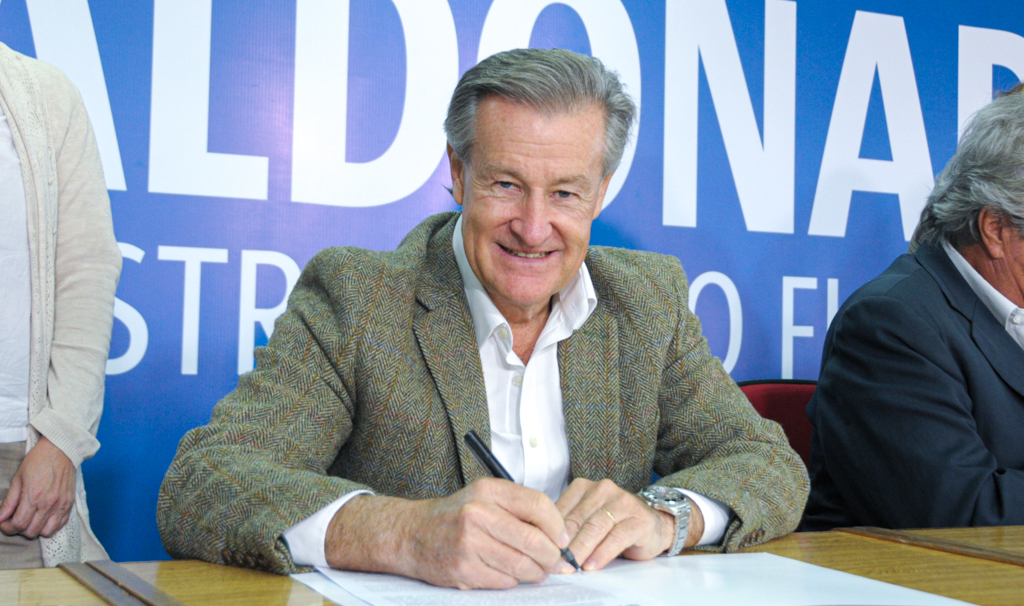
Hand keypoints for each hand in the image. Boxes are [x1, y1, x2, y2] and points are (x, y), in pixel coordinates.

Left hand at [0, 436, 75, 537]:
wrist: (61, 449)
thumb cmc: (38, 461)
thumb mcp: (18, 478)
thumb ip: (9, 501)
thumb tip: (0, 518)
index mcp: (33, 496)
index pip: (18, 524)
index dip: (8, 528)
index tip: (5, 523)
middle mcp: (48, 504)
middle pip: (31, 531)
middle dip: (19, 530)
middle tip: (16, 521)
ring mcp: (61, 505)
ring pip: (47, 532)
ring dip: (36, 530)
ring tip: (31, 520)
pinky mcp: (69, 503)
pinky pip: (60, 524)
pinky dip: (51, 526)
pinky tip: (44, 518)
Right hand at [325, 478, 572, 588]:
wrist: (414, 534)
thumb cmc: (456, 516)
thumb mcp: (485, 497)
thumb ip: (519, 508)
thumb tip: (560, 534)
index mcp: (488, 490)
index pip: (538, 505)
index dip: (558, 526)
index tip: (563, 538)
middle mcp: (478, 514)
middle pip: (535, 540)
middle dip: (552, 556)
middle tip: (556, 562)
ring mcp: (469, 543)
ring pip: (522, 565)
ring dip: (536, 573)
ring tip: (536, 571)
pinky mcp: (463, 570)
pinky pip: (504, 581)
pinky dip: (513, 581)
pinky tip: (507, 573)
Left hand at [556, 479, 703, 570]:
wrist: (652, 525)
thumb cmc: (614, 525)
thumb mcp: (587, 520)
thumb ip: (569, 527)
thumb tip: (546, 546)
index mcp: (584, 487)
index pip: (562, 510)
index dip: (551, 533)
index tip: (543, 552)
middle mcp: (603, 489)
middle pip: (578, 519)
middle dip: (565, 545)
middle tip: (556, 563)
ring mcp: (623, 501)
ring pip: (596, 527)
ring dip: (582, 549)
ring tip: (572, 565)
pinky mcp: (639, 518)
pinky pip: (617, 537)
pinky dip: (602, 553)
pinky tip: (592, 565)